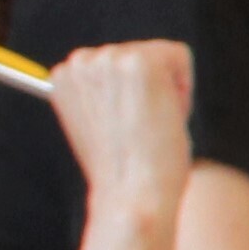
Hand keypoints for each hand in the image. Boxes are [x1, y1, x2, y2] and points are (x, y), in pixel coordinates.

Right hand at [45, 40, 198, 229]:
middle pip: (140, 54)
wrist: (133, 195)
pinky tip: (165, 116)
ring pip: (161, 57)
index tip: (126, 129)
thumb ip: (104, 95)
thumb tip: (123, 84)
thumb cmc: (124, 173)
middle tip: (141, 131)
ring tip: (149, 127)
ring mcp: (109, 58)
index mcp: (64, 76)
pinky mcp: (140, 61)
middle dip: (151, 90)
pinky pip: (180, 57)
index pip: (115, 64)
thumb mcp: (100, 126)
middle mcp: (81, 62)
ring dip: (166, 90)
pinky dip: (184, 87)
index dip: (131, 98)